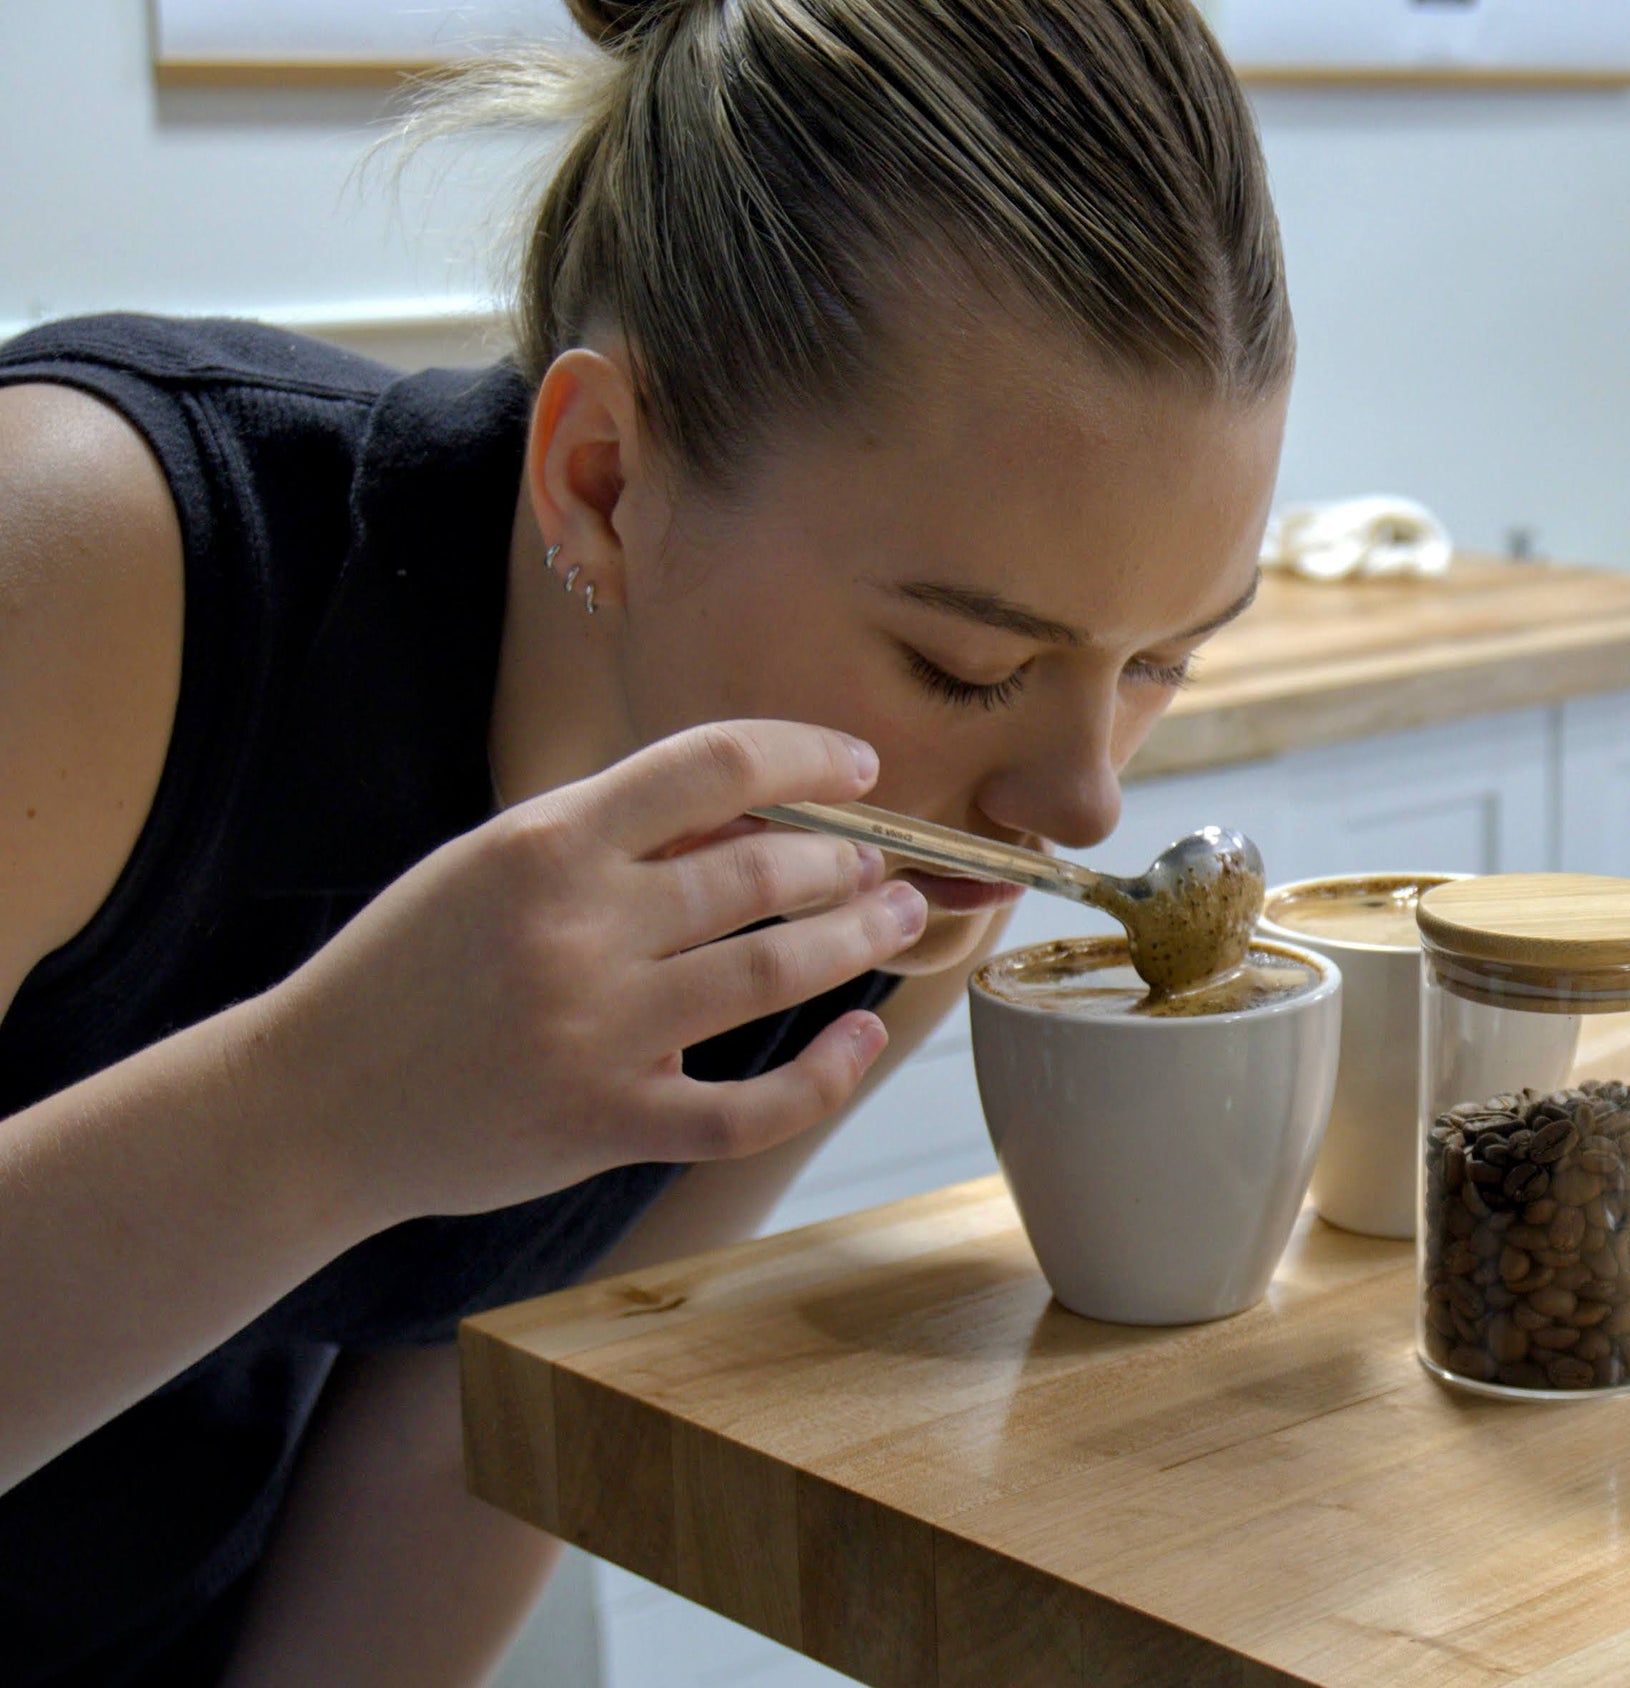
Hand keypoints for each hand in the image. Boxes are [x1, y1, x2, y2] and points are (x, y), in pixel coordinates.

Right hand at [261, 720, 927, 1221]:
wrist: (307, 1103)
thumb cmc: (412, 971)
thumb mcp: (492, 865)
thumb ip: (616, 835)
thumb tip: (762, 804)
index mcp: (547, 843)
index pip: (715, 763)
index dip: (808, 754)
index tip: (860, 767)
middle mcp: (578, 929)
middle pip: (763, 869)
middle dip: (843, 860)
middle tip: (875, 864)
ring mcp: (596, 1032)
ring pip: (773, 971)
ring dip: (855, 939)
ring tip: (894, 916)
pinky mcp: (607, 1124)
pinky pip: (750, 1108)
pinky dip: (825, 1074)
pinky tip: (860, 1037)